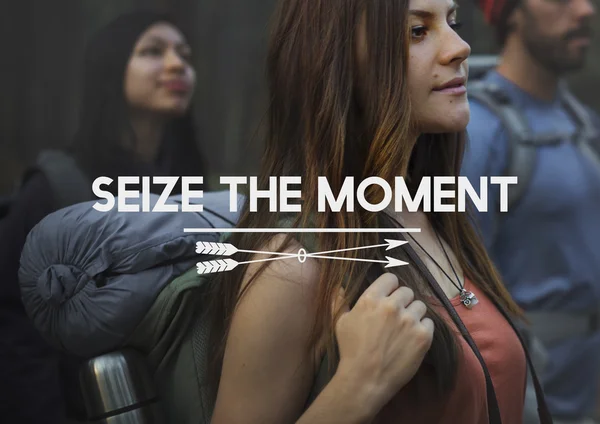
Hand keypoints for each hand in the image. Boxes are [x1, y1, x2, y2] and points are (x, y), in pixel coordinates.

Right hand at [334, 273, 433, 409]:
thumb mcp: (340, 322)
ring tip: (405, 328)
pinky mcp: (423, 336)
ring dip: (413, 314)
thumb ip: (339, 301)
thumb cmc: (350, 350)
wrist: (365, 379)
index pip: (391, 279)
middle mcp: (392, 306)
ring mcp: (409, 320)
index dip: (390, 287)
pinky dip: (423, 329)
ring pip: (420, 306)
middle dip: (402, 301)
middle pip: (407, 291)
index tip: (389, 296)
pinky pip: (429, 322)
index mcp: (371, 299)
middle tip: (396, 316)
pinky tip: (412, 338)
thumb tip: (339, 286)